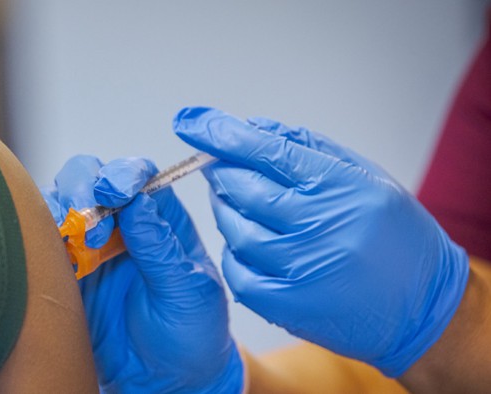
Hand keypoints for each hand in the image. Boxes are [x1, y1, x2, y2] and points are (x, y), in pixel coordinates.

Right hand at [42, 155, 243, 392]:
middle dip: (82, 188)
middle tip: (88, 221)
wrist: (163, 381)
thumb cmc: (191, 335)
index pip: (137, 176)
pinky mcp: (63, 270)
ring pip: (59, 202)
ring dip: (58, 211)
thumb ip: (161, 248)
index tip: (115, 192)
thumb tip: (138, 202)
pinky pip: (41, 241)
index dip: (122, 174)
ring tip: (71, 241)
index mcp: (160, 219)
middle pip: (90, 176)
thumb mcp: (189, 293)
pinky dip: (38, 239)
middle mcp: (122, 223)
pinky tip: (51, 256)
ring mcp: (88, 245)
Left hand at [174, 107, 468, 376]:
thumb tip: (250, 126)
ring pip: (235, 229)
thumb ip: (306, 148)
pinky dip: (232, 251)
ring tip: (235, 200)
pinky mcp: (287, 304)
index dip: (220, 133)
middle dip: (221, 170)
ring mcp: (300, 269)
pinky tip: (246, 241)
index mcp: (339, 187)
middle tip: (218, 164)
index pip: (265, 150)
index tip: (190, 121)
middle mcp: (318, 227)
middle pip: (243, 188)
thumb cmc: (394, 234)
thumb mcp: (364, 175)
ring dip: (224, 209)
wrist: (422, 306)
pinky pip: (237, 270)